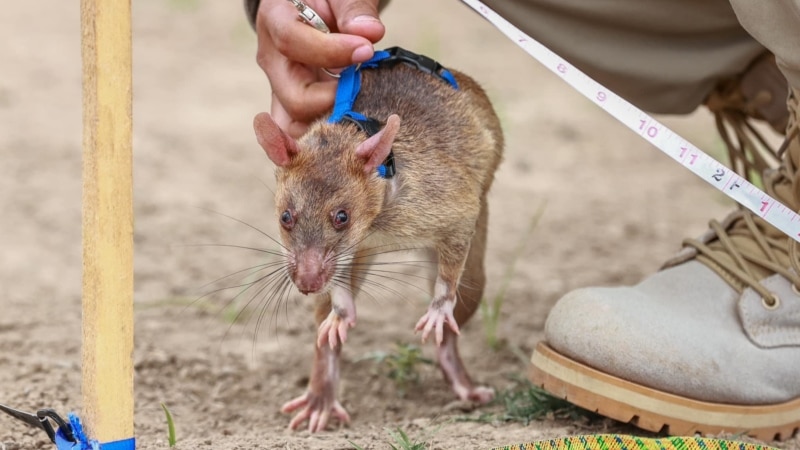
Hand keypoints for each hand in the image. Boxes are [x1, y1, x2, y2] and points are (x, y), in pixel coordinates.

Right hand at [255, 0, 384, 136]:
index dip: (331, 51)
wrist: (314, 8)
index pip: (292, 42)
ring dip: (329, 125)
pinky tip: (354, 129)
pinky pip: (301, 134)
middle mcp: (272, 60)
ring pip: (292, 127)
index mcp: (275, 21)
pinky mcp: (292, 108)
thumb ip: (353, 9)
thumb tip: (370, 33)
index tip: (366, 50)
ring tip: (359, 111)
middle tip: (365, 88)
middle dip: (334, 99)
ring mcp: (280, 89)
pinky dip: (326, 137)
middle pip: (293, 97)